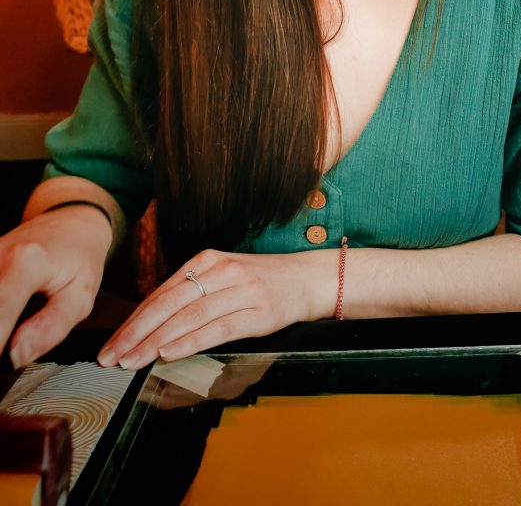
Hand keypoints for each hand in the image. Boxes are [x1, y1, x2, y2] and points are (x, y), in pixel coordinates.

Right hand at [0, 207, 112, 367]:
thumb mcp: (81, 295)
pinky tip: (10, 311)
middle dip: (1, 333)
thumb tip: (16, 356)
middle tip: (20, 336)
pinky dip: (0, 308)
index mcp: (26, 263)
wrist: (70, 224)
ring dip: (1, 321)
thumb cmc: (79, 259)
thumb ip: (51, 327)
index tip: (6, 362)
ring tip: (19, 319)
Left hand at [97, 248, 334, 368]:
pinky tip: (169, 353)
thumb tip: (149, 323)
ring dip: (155, 341)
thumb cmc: (260, 281)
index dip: (133, 320)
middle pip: (168, 304)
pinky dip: (189, 342)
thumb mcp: (223, 277)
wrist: (307, 279)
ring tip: (133, 360)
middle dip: (135, 333)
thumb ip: (191, 294)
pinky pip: (216, 328)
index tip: (112, 343)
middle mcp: (221, 271)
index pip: (160, 293)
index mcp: (207, 261)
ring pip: (188, 317)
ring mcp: (239, 290)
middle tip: (112, 357)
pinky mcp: (257, 312)